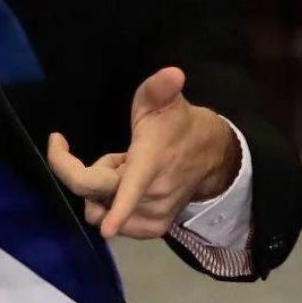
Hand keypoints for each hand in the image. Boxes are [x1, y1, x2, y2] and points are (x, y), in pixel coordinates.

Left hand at [45, 67, 238, 238]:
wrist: (212, 156)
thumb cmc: (178, 125)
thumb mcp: (166, 101)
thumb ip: (160, 88)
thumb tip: (173, 74)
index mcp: (150, 165)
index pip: (127, 191)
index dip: (114, 208)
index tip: (104, 224)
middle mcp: (151, 197)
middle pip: (94, 196)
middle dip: (89, 172)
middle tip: (116, 154)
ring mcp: (153, 217)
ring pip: (99, 209)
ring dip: (101, 189)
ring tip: (126, 170)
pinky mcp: (153, 229)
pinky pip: (112, 224)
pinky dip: (111, 206)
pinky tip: (129, 188)